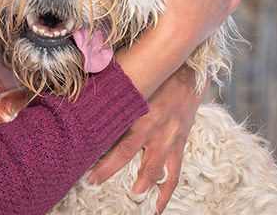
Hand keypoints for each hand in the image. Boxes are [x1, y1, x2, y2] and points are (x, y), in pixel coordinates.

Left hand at [87, 66, 206, 213]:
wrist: (190, 75)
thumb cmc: (160, 78)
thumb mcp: (137, 85)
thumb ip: (118, 98)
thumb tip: (90, 105)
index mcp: (141, 113)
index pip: (118, 139)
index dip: (102, 158)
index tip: (86, 170)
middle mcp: (155, 129)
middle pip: (129, 153)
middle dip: (109, 170)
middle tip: (93, 183)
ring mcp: (169, 139)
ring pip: (155, 169)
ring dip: (143, 186)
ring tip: (133, 199)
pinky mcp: (179, 145)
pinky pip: (174, 173)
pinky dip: (166, 191)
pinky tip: (158, 206)